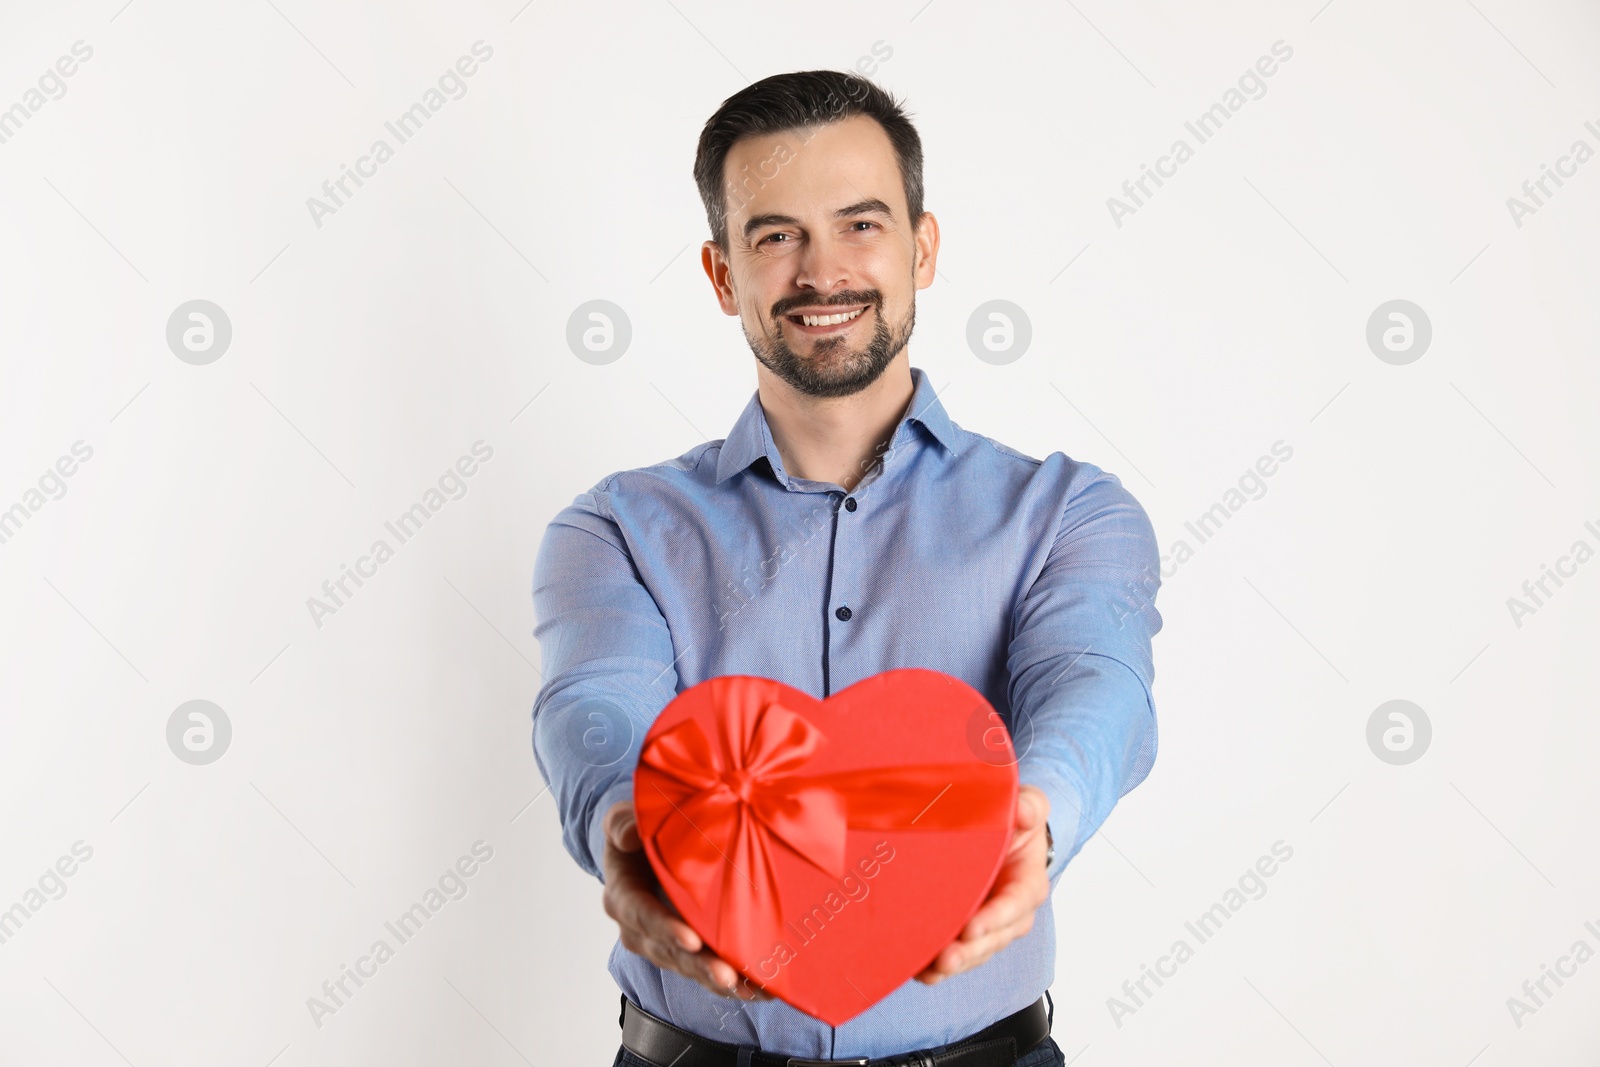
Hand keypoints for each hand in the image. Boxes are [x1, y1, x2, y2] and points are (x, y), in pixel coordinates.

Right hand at [600, 799, 772, 1001]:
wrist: (642, 851)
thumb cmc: (637, 833)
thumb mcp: (623, 821)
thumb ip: (623, 824)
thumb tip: (627, 835)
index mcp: (623, 896)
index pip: (642, 914)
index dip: (665, 928)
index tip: (691, 940)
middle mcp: (639, 929)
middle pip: (670, 951)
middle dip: (700, 965)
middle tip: (727, 976)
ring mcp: (662, 944)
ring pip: (690, 967)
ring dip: (719, 979)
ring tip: (751, 986)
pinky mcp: (685, 951)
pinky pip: (705, 970)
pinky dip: (733, 982)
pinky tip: (759, 988)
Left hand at [914, 784, 1050, 984]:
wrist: (1001, 833)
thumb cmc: (1014, 820)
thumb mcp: (1028, 805)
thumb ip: (1029, 806)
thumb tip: (1024, 813)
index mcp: (1028, 883)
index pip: (1016, 904)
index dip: (995, 918)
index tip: (972, 928)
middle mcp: (1011, 913)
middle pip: (993, 938)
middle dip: (970, 951)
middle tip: (946, 958)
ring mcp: (988, 926)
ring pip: (973, 952)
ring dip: (951, 965)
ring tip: (929, 970)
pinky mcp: (966, 932)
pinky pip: (954, 953)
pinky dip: (935, 965)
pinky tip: (917, 970)